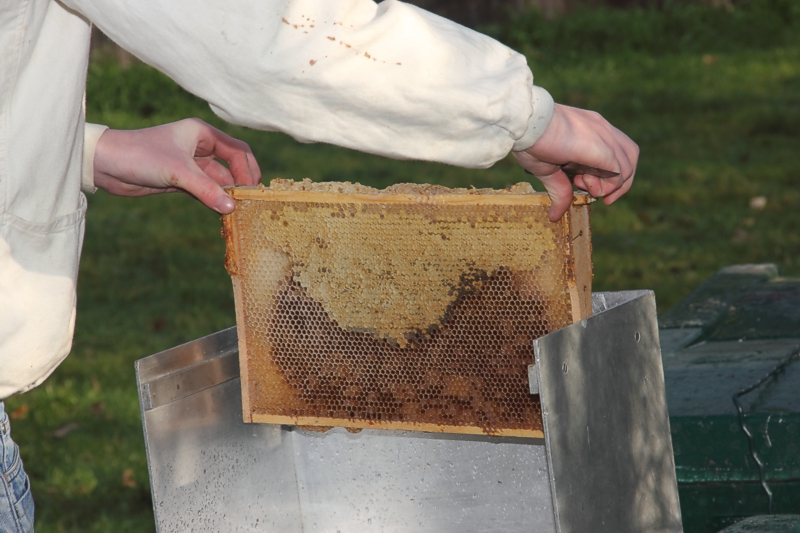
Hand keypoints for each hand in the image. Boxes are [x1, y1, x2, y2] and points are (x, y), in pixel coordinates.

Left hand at [93, 118, 260, 213]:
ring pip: (218, 180)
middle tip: (250, 201)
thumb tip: (231, 208)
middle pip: (231, 164)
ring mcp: (190, 164)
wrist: (105, 164)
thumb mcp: (178, 172)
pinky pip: (205, 190)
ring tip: (238, 210)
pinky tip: (221, 211)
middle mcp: (198, 146)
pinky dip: (213, 199)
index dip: (248, 168)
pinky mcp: (181, 180)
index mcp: (201, 133)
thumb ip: (206, 190)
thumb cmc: (141, 156)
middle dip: (241, 181)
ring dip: (227, 193)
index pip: (237, 149)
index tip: (252, 188)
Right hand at [514, 104, 638, 220]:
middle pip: (630, 157)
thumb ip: (560, 190)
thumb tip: (555, 216)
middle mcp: (602, 129)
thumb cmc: (531, 142)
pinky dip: (607, 186)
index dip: (611, 174)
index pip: (617, 151)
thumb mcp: (549, 170)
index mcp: (591, 128)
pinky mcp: (601, 148)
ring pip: (627, 167)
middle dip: (621, 183)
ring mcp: (604, 136)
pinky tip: (585, 184)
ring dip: (610, 186)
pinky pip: (618, 173)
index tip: (589, 187)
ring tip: (584, 186)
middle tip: (603, 198)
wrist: (526, 125)